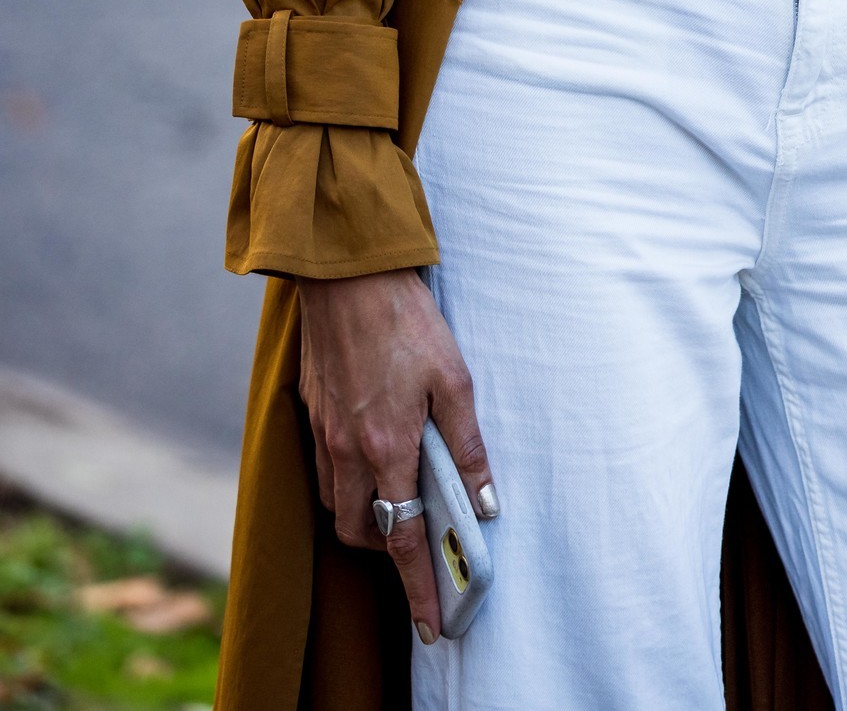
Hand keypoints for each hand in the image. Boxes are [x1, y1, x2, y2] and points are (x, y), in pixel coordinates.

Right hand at [298, 267, 496, 646]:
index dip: (418, 586)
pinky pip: (324, 467)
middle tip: (419, 541)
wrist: (344, 274)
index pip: (405, 539)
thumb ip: (466, 444)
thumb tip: (484, 502)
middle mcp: (347, 451)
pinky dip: (345, 478)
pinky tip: (369, 451)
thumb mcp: (453, 378)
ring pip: (338, 502)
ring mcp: (322, 432)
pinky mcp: (310, 410)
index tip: (430, 624)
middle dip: (387, 549)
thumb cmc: (405, 320)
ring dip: (365, 513)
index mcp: (386, 449)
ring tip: (399, 495)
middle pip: (361, 531)